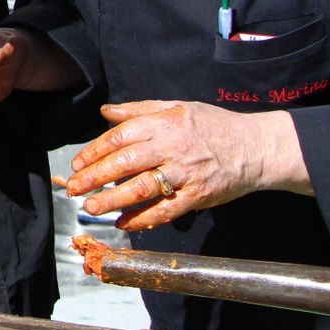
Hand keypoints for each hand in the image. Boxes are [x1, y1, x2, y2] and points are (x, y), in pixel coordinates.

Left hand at [66, 100, 302, 230]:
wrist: (256, 147)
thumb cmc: (212, 125)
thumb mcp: (176, 107)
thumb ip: (139, 110)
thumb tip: (106, 111)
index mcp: (163, 124)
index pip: (119, 137)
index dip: (94, 151)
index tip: (77, 164)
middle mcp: (172, 147)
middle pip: (124, 163)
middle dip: (94, 177)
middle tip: (74, 189)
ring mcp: (185, 173)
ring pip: (141, 188)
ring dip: (113, 200)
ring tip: (92, 207)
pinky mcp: (198, 196)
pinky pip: (165, 210)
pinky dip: (143, 219)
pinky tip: (124, 222)